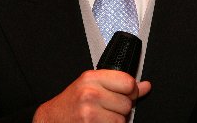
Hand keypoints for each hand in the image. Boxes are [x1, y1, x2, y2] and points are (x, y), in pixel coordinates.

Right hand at [32, 69, 150, 122]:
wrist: (51, 120)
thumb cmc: (71, 103)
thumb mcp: (92, 85)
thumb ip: (119, 83)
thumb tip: (145, 86)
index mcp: (91, 78)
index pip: (128, 82)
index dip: (130, 91)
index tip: (124, 94)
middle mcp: (90, 93)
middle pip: (126, 104)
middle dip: (120, 109)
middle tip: (105, 108)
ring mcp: (89, 113)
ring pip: (122, 120)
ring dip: (115, 122)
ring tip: (100, 117)